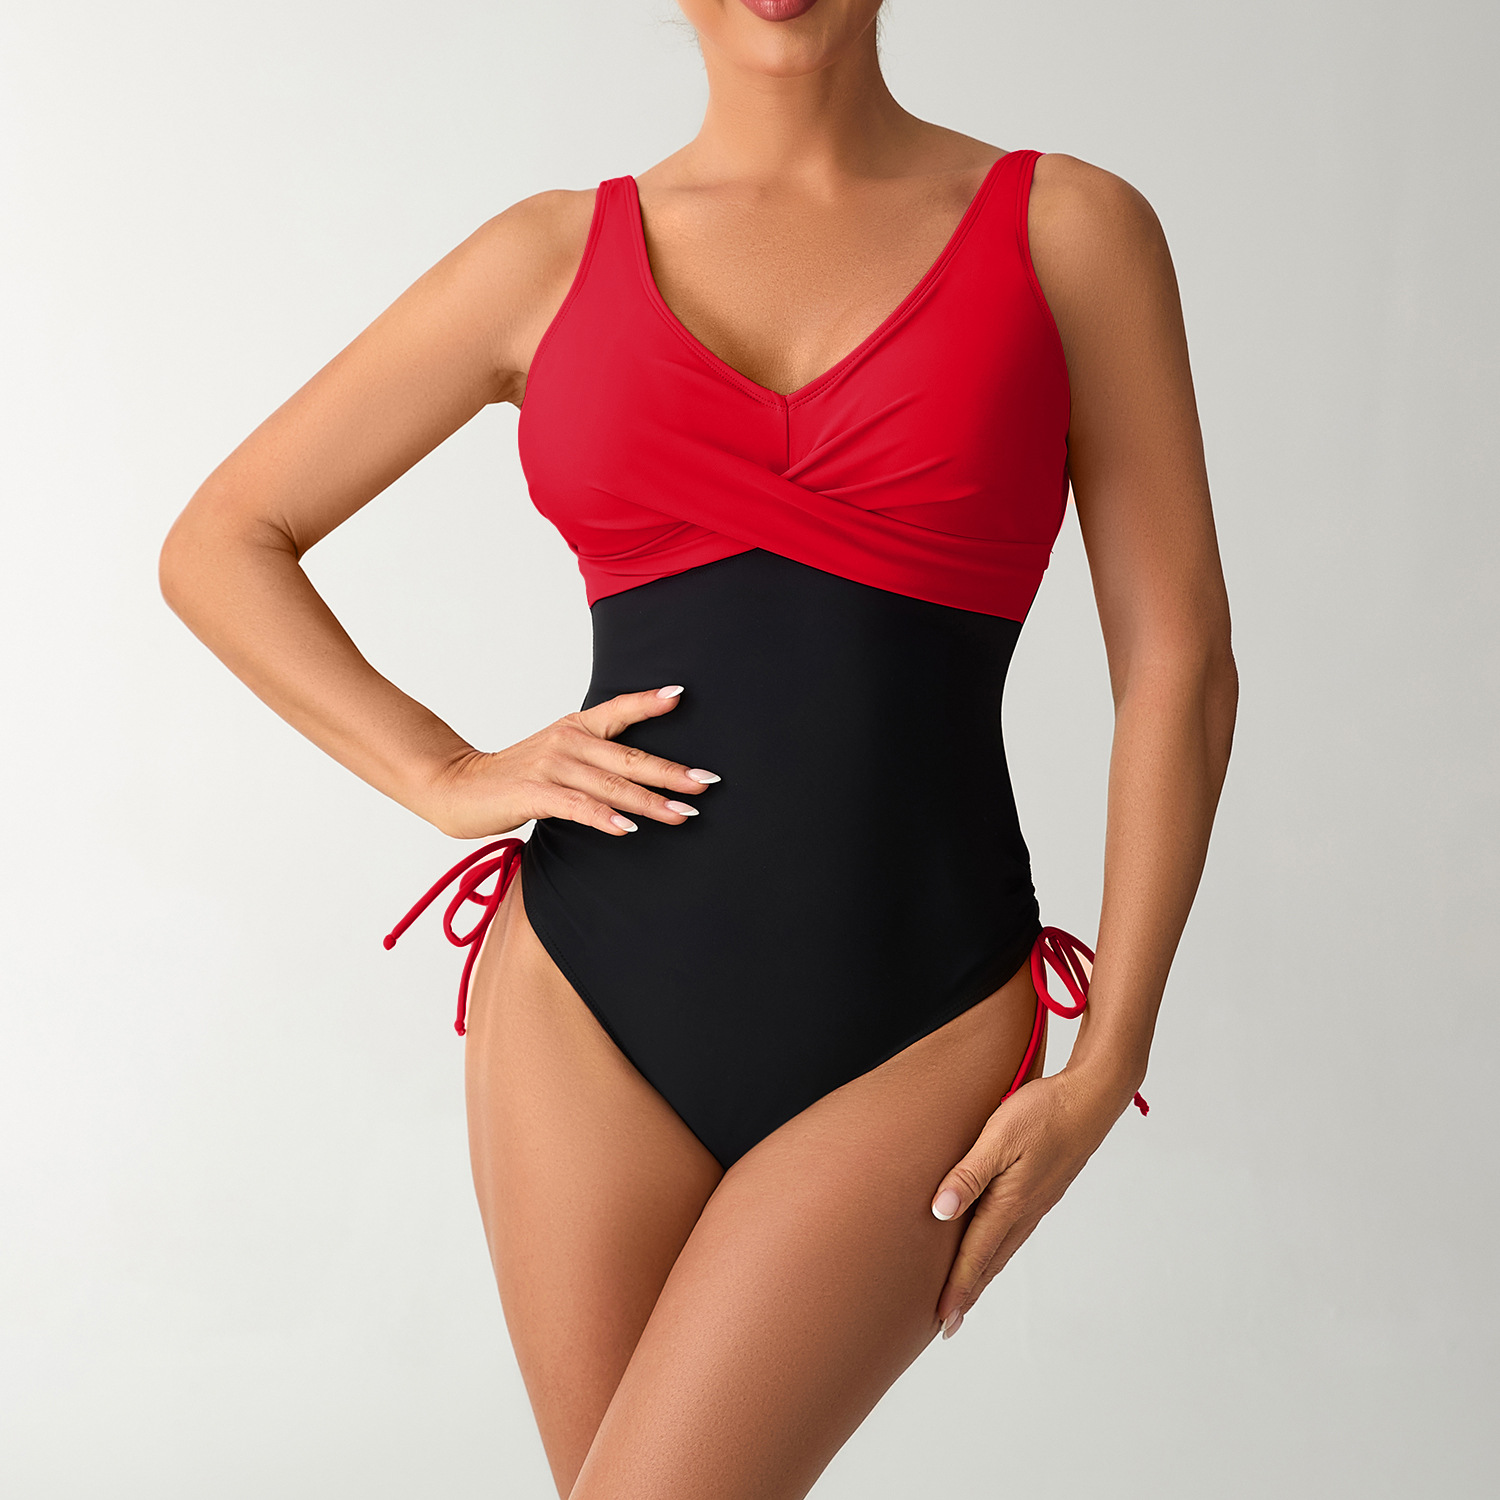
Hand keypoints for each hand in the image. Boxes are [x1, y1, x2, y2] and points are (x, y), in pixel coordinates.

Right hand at [419, 684, 720, 838]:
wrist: (454, 786)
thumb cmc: (513, 777)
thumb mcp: (557, 757)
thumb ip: (594, 761)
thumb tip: (639, 776)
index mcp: (575, 727)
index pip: (618, 710)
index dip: (648, 701)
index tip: (680, 694)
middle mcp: (567, 741)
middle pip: (629, 757)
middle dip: (671, 773)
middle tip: (707, 782)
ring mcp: (551, 766)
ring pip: (611, 786)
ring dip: (649, 802)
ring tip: (683, 814)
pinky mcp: (534, 793)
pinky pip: (578, 806)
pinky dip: (605, 818)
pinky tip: (629, 829)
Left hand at [928, 1064, 1137, 1338]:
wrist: (1091, 1098)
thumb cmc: (1042, 1112)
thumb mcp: (998, 1137)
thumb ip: (968, 1175)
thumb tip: (941, 1212)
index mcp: (1010, 1201)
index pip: (975, 1254)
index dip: (956, 1288)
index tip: (942, 1321)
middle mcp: (1025, 1210)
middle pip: (990, 1261)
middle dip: (968, 1294)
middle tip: (948, 1325)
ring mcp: (1037, 1202)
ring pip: (1004, 1249)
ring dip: (983, 1275)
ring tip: (966, 1295)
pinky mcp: (1044, 1190)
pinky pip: (1015, 1232)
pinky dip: (998, 1252)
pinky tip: (994, 1248)